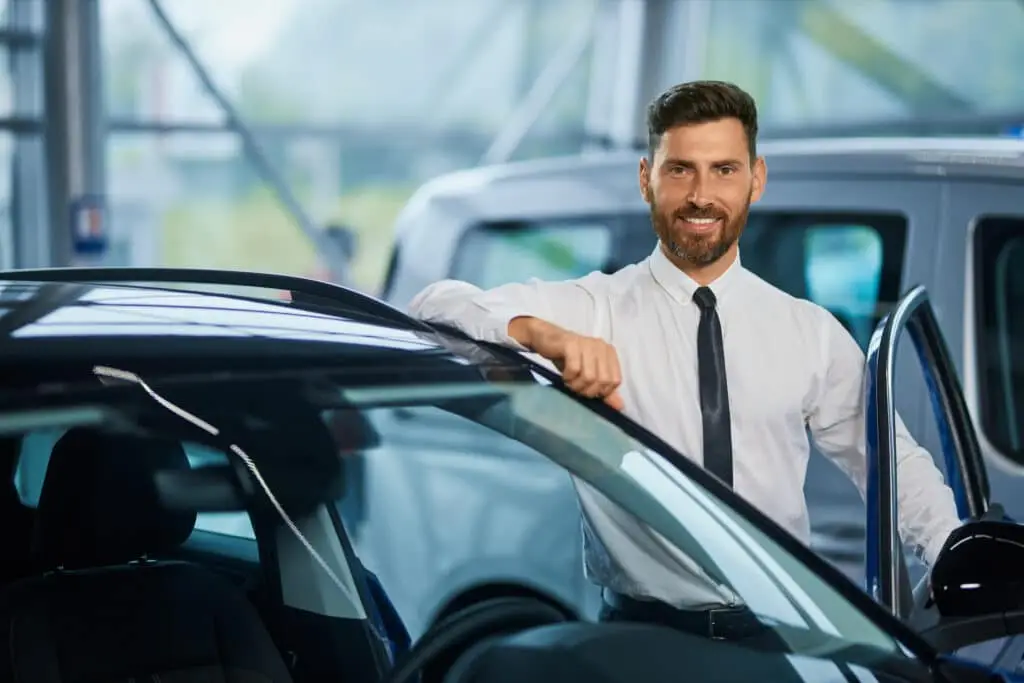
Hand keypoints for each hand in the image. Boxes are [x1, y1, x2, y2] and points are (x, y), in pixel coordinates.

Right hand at [509, 317, 624, 409]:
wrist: (548, 340)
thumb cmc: (569, 359)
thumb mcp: (588, 376)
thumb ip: (605, 391)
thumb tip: (620, 406)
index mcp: (610, 353)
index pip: (615, 381)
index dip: (601, 391)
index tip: (588, 388)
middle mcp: (601, 347)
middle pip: (602, 381)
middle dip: (587, 390)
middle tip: (576, 386)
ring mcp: (587, 344)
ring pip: (589, 377)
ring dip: (576, 385)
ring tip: (569, 380)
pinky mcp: (572, 344)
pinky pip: (574, 369)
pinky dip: (568, 377)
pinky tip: (564, 374)